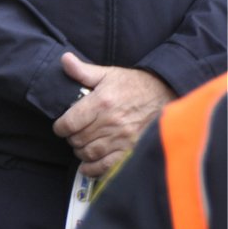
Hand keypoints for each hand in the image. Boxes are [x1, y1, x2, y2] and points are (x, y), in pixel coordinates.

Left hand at [52, 52, 174, 175]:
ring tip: (82, 146)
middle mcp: (111, 122)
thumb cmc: (135, 85)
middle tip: (74, 135)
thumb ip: (83, 71)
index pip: (70, 122)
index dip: (60, 127)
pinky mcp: (132, 150)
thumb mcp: (108, 74)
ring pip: (90, 153)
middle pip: (78, 139)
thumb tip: (64, 59)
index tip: (62, 127)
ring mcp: (122, 139)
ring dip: (81, 152)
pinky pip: (107, 166)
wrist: (167, 95)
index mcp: (101, 103)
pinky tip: (89, 165)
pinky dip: (94, 169)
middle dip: (71, 138)